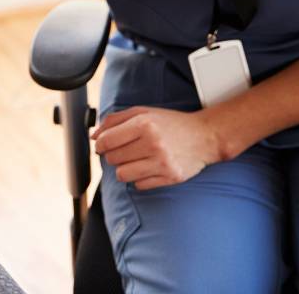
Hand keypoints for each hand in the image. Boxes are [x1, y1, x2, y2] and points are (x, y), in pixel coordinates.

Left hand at [91, 106, 225, 189]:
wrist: (205, 136)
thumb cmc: (170, 123)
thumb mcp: (142, 112)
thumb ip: (114, 120)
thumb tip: (94, 136)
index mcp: (144, 124)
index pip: (106, 141)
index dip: (100, 145)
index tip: (103, 145)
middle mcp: (153, 144)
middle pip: (113, 159)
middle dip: (113, 155)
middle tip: (125, 150)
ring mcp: (163, 163)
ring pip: (122, 175)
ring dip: (124, 169)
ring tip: (135, 160)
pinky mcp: (171, 178)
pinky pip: (139, 185)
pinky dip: (139, 178)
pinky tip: (149, 167)